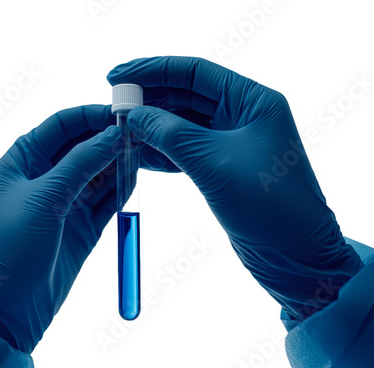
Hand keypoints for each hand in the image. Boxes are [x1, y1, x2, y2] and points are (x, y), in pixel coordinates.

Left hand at [0, 105, 121, 353]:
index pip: (62, 124)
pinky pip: (106, 199)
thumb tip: (115, 133)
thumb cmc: (9, 246)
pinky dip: (121, 188)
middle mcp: (46, 176)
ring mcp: (66, 201)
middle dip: (110, 139)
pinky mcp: (82, 225)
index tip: (122, 114)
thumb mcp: (44, 197)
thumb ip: (82, 163)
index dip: (91, 116)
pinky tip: (136, 176)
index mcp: (24, 159)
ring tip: (145, 152)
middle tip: (141, 134)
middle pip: (85, 146)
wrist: (7, 309)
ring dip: (119, 162)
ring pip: (99, 171)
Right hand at [107, 56, 363, 319]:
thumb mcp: (213, 163)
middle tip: (113, 106)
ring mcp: (232, 141)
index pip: (194, 72)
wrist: (294, 256)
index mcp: (252, 101)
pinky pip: (185, 149)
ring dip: (151, 126)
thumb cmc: (269, 207)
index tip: (117, 76)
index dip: (152, 70)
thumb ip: (170, 134)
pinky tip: (138, 153)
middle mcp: (243, 115)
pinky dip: (161, 150)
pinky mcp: (222, 166)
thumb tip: (133, 114)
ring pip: (182, 123)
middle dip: (149, 99)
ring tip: (119, 131)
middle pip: (186, 95)